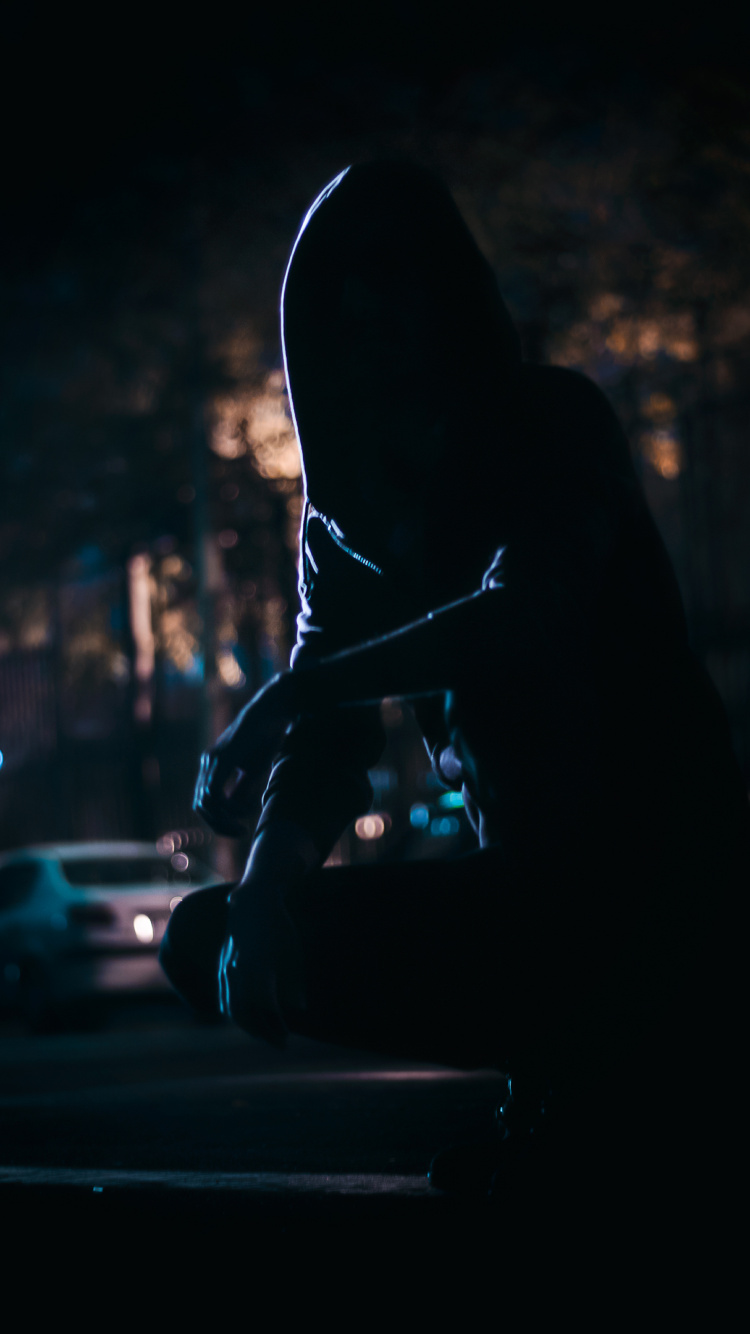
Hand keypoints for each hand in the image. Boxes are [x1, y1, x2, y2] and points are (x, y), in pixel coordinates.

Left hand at [193, 674, 294, 835]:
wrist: (272, 712)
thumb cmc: (266, 738)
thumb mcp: (252, 771)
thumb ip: (240, 791)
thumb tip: (231, 812)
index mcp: (213, 767)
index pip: (205, 802)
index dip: (218, 820)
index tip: (239, 828)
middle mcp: (208, 763)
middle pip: (200, 805)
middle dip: (218, 825)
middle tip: (239, 832)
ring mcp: (212, 760)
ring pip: (205, 802)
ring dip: (222, 819)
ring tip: (243, 824)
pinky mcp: (222, 758)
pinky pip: (214, 792)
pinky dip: (227, 808)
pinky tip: (245, 811)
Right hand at [217, 886, 306, 1046]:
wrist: (254, 902)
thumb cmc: (279, 927)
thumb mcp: (293, 953)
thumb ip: (294, 983)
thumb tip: (299, 1009)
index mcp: (258, 966)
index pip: (264, 1007)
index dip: (274, 1025)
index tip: (286, 1036)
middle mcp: (238, 969)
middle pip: (245, 1013)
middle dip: (262, 1032)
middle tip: (280, 1043)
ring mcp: (227, 969)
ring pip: (232, 1008)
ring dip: (249, 1025)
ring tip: (266, 1033)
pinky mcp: (222, 968)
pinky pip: (224, 998)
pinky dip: (235, 1013)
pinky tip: (250, 1020)